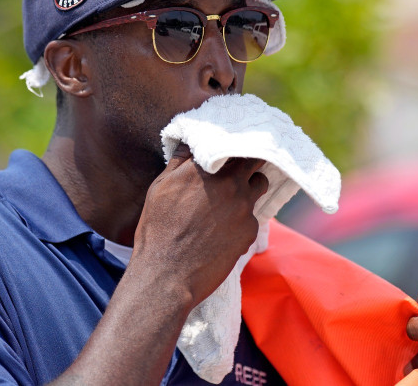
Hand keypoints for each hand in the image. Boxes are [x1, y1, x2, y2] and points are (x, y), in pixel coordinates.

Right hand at [133, 143, 267, 304]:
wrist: (167, 275)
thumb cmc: (158, 230)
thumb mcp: (160, 187)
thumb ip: (180, 161)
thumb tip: (191, 142)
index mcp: (206, 168)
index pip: (233, 144)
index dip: (234, 146)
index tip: (232, 149)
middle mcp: (230, 183)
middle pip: (254, 160)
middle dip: (248, 163)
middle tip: (239, 169)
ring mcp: (244, 207)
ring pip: (259, 185)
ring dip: (251, 186)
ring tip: (233, 199)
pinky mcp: (250, 230)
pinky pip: (253, 216)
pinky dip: (243, 219)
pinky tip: (224, 231)